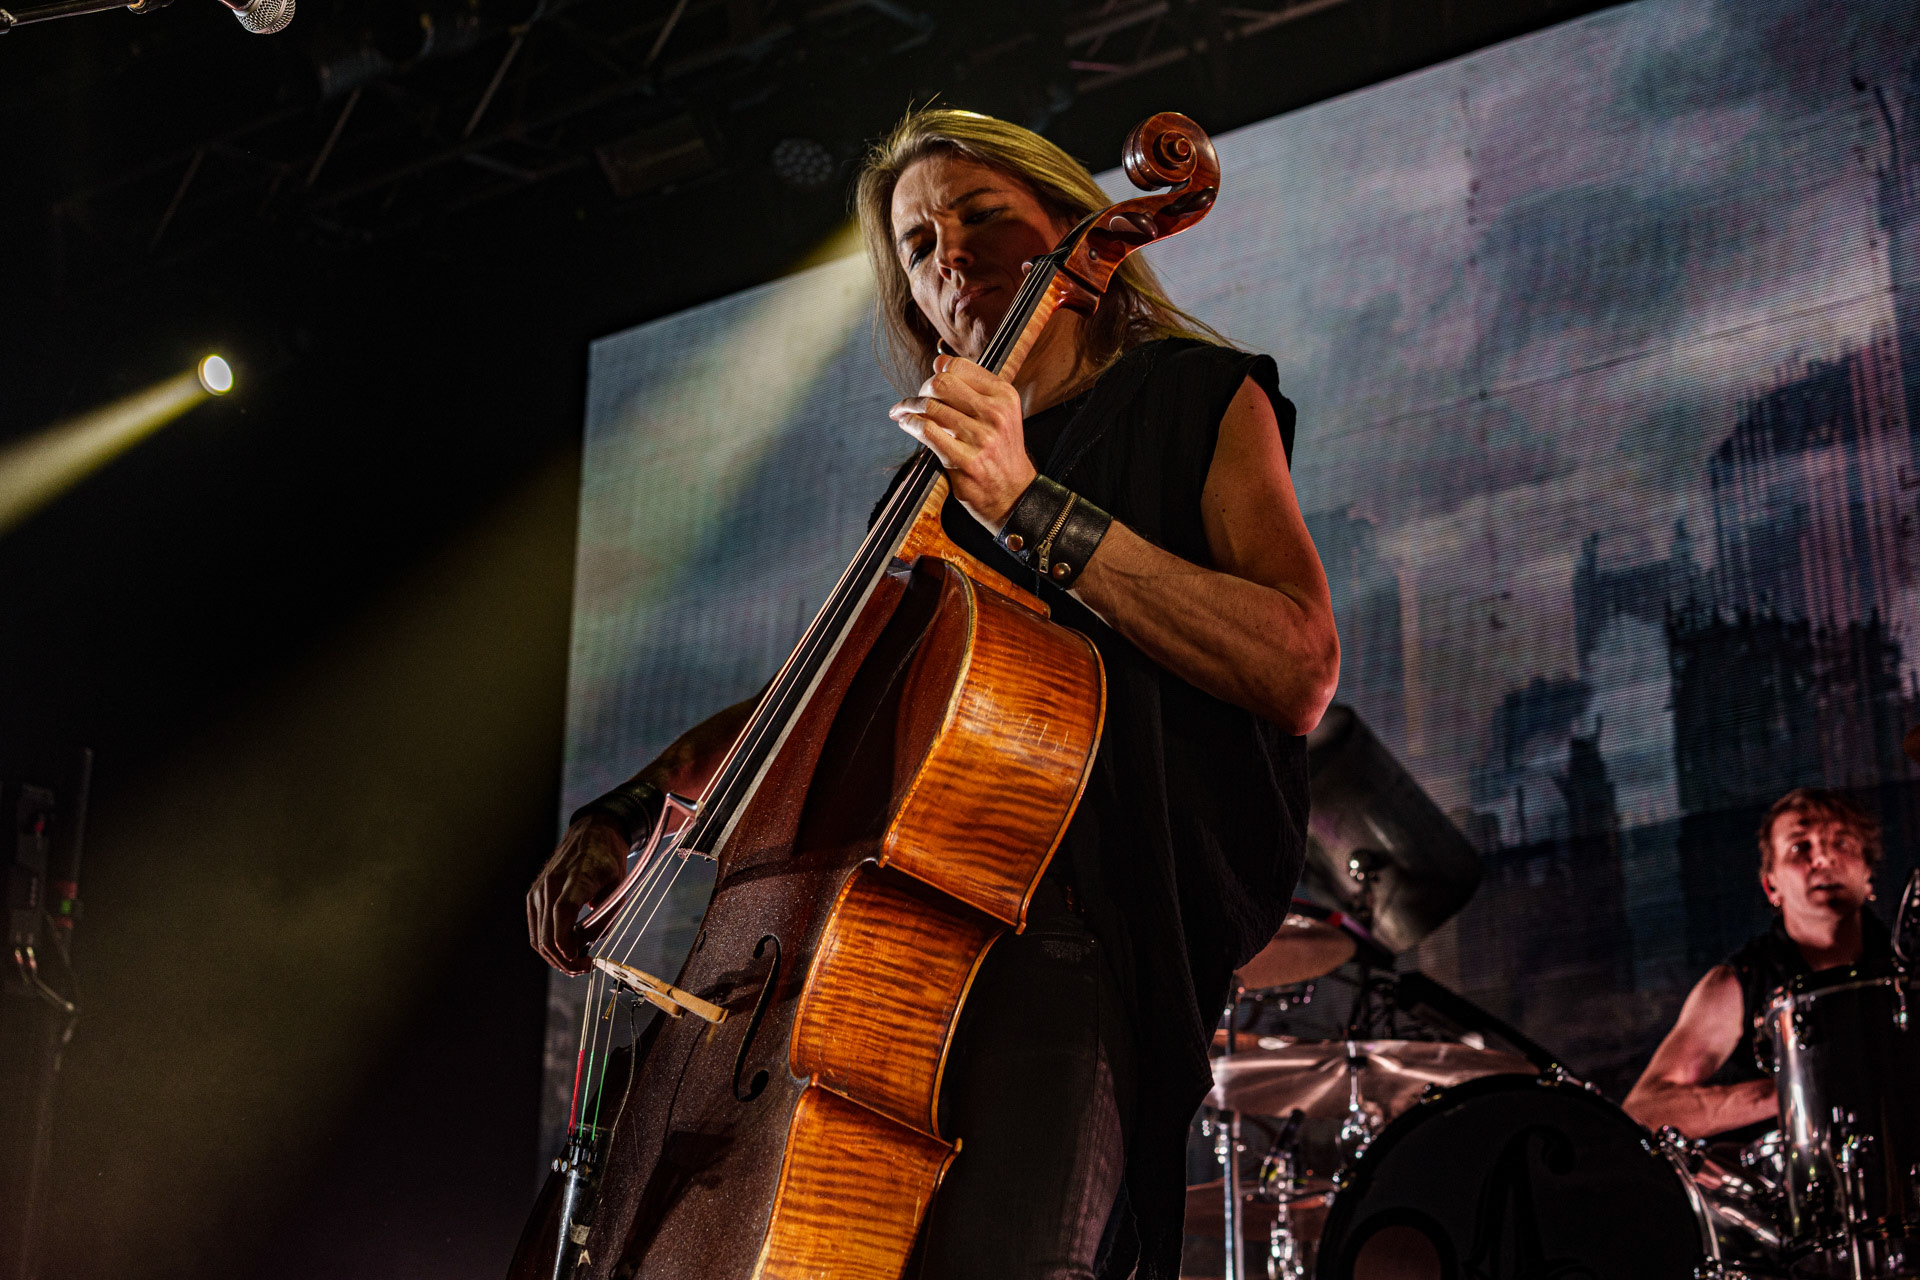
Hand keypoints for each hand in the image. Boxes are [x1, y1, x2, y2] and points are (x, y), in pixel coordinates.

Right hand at [526, 817, 628, 974]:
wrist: (591, 833)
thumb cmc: (609, 860)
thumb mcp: (619, 886)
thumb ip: (604, 918)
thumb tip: (587, 947)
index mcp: (577, 877)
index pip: (563, 912)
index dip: (567, 943)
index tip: (582, 960)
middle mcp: (551, 884)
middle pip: (547, 935)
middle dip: (565, 961)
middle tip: (585, 968)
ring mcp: (538, 891)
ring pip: (538, 938)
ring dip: (556, 958)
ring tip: (576, 963)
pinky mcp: (533, 896)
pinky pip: (536, 930)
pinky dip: (548, 945)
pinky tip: (566, 951)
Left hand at [889, 355, 1037, 529]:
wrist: (1014, 493)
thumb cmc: (1000, 451)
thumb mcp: (998, 413)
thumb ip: (971, 387)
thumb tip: (938, 361)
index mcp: (1003, 395)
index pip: (959, 367)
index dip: (938, 372)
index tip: (929, 383)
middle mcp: (995, 413)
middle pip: (942, 384)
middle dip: (922, 390)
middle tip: (914, 401)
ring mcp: (981, 438)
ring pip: (930, 407)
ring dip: (908, 408)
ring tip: (902, 413)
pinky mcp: (965, 460)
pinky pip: (926, 431)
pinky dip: (910, 425)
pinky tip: (906, 425)